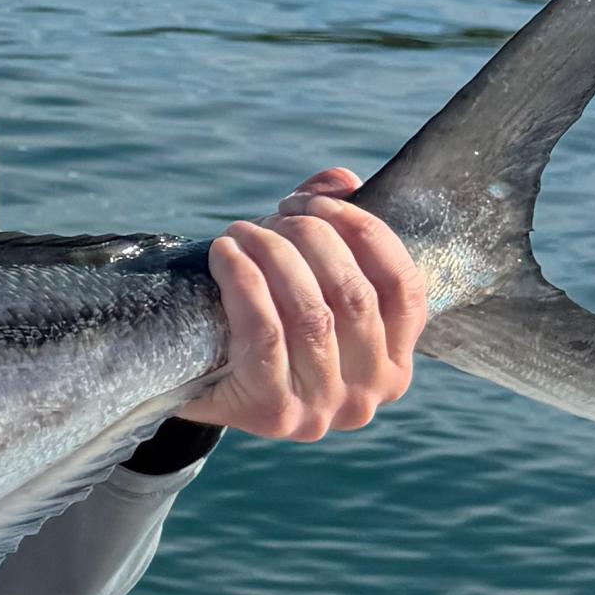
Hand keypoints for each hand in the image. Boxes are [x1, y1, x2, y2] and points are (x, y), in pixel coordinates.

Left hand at [182, 169, 426, 441]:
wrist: (192, 379)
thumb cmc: (263, 320)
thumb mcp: (304, 277)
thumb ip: (329, 225)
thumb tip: (341, 180)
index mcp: (395, 363)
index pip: (402, 286)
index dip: (361, 230)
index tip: (315, 200)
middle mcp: (369, 395)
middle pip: (354, 295)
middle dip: (311, 238)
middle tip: (273, 217)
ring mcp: (323, 411)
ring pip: (312, 314)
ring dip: (274, 255)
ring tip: (242, 231)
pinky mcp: (273, 414)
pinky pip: (266, 335)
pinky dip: (244, 282)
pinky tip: (224, 254)